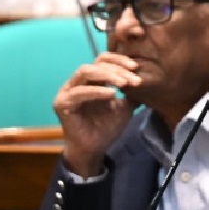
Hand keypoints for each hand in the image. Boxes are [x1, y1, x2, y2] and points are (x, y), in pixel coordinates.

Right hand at [53, 53, 142, 176]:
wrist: (94, 150)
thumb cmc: (106, 128)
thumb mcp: (124, 107)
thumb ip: (131, 92)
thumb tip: (147, 78)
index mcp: (90, 80)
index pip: (103, 60)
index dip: (119, 60)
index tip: (136, 67)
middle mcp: (77, 82)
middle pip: (96, 64)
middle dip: (117, 69)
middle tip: (134, 79)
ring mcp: (67, 92)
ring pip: (85, 72)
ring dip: (107, 75)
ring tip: (124, 84)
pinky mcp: (62, 103)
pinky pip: (79, 92)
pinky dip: (97, 91)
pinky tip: (112, 94)